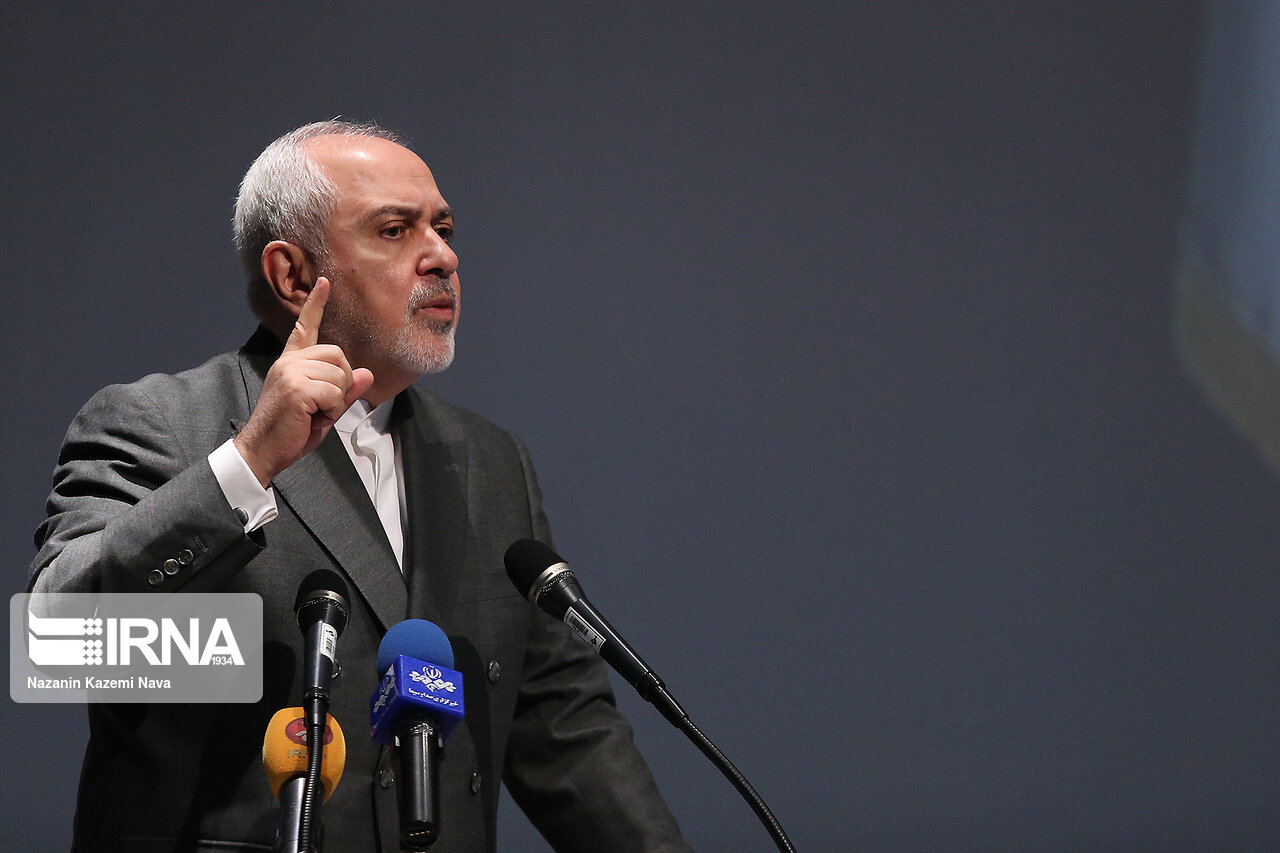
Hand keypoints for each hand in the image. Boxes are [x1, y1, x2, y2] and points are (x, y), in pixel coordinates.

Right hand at [233, 277, 374, 486]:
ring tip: (314, 413)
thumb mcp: (324, 409)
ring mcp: (291, 372)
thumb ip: (344, 391)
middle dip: (342, 382)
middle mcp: (289, 362)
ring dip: (336, 400)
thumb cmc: (291, 431)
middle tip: (324, 404)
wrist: (262, 450)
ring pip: (340, 375)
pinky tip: (312, 417)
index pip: (306, 327)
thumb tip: (367, 374)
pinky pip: (334, 393)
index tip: (325, 282)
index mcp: (291, 362)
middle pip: (339, 355)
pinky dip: (331, 409)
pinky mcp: (296, 387)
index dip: (316, 304)